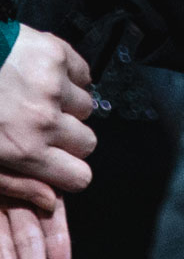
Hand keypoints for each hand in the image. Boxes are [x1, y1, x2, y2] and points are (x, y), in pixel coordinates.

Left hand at [0, 30, 95, 194]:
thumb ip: (19, 185)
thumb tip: (50, 201)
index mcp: (26, 151)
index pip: (79, 176)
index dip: (71, 173)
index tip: (62, 165)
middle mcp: (46, 120)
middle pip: (88, 142)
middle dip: (71, 140)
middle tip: (48, 130)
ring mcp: (55, 86)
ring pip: (87, 108)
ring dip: (69, 107)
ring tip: (43, 101)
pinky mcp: (59, 56)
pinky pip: (84, 75)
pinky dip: (71, 78)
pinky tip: (48, 79)